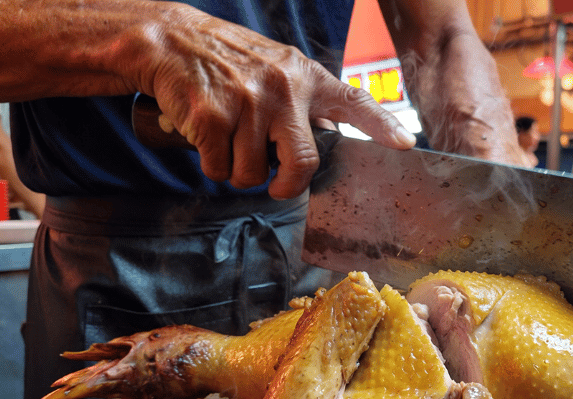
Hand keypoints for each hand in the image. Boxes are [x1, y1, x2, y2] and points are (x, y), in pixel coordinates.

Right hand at [138, 3, 414, 197]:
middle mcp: (283, 88)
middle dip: (286, 185)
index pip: (353, 102)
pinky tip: (205, 138)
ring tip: (227, 141)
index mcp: (305, 76)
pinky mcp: (213, 117)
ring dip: (237, 171)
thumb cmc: (225, 61)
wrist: (167, 39)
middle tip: (276, 186)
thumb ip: (302, 102)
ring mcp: (248, 102)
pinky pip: (219, 169)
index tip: (404, 144)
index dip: (381, 126)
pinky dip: (210, 165)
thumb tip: (326, 139)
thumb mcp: (276, 70)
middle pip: (302, 163)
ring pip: (252, 174)